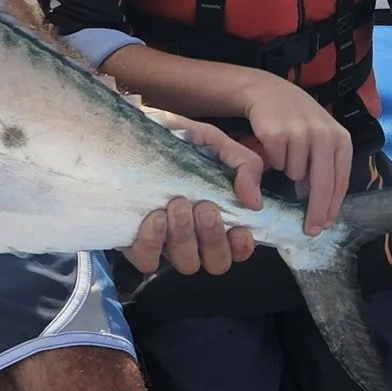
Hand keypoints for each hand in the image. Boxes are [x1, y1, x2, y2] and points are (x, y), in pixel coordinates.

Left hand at [122, 115, 263, 277]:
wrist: (137, 127)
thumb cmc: (179, 139)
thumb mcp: (216, 142)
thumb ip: (245, 166)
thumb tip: (255, 202)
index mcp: (217, 216)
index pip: (238, 251)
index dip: (241, 247)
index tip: (238, 227)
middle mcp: (195, 235)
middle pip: (216, 263)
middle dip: (212, 237)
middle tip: (204, 207)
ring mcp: (166, 242)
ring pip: (186, 263)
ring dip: (186, 236)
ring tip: (178, 203)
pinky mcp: (136, 242)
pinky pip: (148, 261)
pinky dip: (154, 243)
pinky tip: (155, 217)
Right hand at [238, 75, 353, 234]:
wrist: (268, 92)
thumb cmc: (297, 120)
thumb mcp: (320, 138)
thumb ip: (325, 167)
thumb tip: (319, 205)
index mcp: (341, 139)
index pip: (340, 181)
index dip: (332, 207)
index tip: (324, 226)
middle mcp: (324, 135)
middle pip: (323, 184)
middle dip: (316, 210)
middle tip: (310, 230)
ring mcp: (300, 133)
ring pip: (295, 176)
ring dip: (289, 173)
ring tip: (287, 153)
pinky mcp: (276, 133)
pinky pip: (276, 164)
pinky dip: (274, 161)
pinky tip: (275, 146)